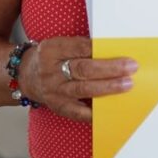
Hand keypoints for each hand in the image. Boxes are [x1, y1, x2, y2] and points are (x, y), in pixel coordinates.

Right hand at [17, 36, 136, 122]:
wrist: (26, 75)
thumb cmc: (51, 58)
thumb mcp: (59, 45)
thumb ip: (80, 47)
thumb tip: (111, 51)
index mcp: (51, 50)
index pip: (78, 47)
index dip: (99, 48)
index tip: (119, 49)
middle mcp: (50, 71)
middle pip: (83, 69)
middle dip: (109, 68)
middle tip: (130, 68)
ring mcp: (53, 91)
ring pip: (83, 89)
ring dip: (107, 88)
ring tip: (126, 85)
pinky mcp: (57, 107)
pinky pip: (78, 112)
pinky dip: (94, 111)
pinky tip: (110, 109)